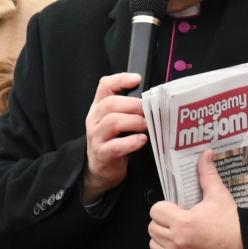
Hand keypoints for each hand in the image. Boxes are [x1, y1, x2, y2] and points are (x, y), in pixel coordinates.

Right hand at [83, 72, 147, 203]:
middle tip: (149, 110)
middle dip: (133, 104)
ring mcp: (96, 137)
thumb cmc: (114, 141)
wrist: (100, 169)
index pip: (105, 86)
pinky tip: (141, 140)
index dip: (120, 80)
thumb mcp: (116, 121)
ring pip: (112, 121)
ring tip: (147, 125)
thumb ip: (128, 109)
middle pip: (110, 103)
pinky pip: (116, 145)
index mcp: (99, 107)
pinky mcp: (102, 154)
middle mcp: (95, 119)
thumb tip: (153, 100)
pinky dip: (131, 142)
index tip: (137, 79)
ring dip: (134, 121)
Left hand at [149, 149, 246, 248]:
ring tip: (179, 236)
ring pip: (153, 245)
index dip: (165, 208)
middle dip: (163, 223)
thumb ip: (207, 173)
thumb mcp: (218, 195)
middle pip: (152, 228)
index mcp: (183, 222)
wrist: (246, 248)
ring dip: (162, 241)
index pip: (155, 211)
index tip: (176, 210)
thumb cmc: (232, 224)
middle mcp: (177, 241)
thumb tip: (205, 154)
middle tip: (179, 222)